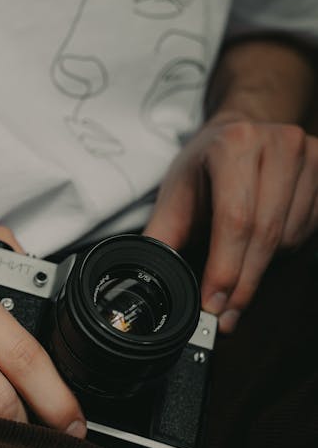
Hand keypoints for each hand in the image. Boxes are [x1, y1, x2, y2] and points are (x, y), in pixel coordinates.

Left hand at [144, 114, 317, 332]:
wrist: (239, 134)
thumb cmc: (204, 168)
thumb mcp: (175, 196)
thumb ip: (162, 238)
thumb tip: (147, 279)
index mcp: (234, 145)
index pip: (235, 219)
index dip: (225, 268)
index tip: (213, 304)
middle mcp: (278, 145)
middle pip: (266, 234)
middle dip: (243, 282)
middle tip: (226, 313)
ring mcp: (309, 156)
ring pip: (289, 238)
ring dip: (262, 265)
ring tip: (238, 264)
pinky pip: (309, 231)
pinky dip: (284, 250)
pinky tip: (261, 245)